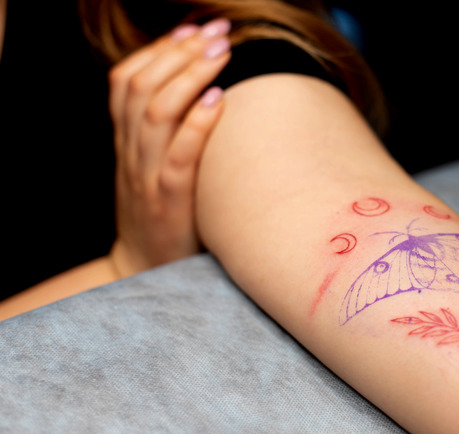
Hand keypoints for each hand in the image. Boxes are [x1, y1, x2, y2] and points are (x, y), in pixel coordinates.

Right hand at [107, 18, 231, 277]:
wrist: (144, 269)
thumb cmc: (161, 212)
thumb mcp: (152, 166)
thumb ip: (166, 131)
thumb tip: (203, 90)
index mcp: (126, 141)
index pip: (127, 81)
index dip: (157, 50)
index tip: (190, 28)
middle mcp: (132, 154)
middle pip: (142, 88)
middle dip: (179, 53)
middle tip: (215, 31)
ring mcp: (147, 177)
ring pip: (157, 114)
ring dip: (190, 76)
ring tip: (221, 51)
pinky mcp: (168, 203)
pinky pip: (179, 158)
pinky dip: (197, 125)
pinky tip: (219, 100)